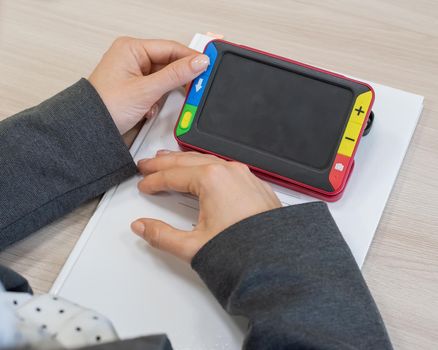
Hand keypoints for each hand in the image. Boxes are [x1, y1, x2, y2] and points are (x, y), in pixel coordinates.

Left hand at [89, 37, 208, 133]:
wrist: (91, 130)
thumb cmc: (105, 106)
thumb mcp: (146, 89)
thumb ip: (175, 75)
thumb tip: (198, 62)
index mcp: (131, 48)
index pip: (170, 48)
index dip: (190, 57)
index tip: (208, 65)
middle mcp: (132, 58)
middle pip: (169, 62)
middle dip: (180, 77)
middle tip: (196, 86)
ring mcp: (134, 73)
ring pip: (164, 78)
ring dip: (167, 91)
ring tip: (164, 101)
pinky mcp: (136, 88)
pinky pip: (157, 89)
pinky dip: (159, 99)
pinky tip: (153, 108)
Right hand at [131, 151, 281, 261]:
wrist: (280, 257)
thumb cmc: (247, 250)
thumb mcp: (194, 246)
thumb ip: (162, 236)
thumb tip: (142, 227)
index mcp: (212, 179)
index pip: (173, 175)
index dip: (154, 180)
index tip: (143, 184)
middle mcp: (229, 171)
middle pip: (187, 161)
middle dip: (164, 162)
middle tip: (147, 165)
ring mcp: (243, 175)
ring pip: (206, 160)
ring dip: (184, 160)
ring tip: (168, 160)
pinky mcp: (253, 183)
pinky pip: (223, 166)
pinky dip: (205, 165)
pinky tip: (201, 169)